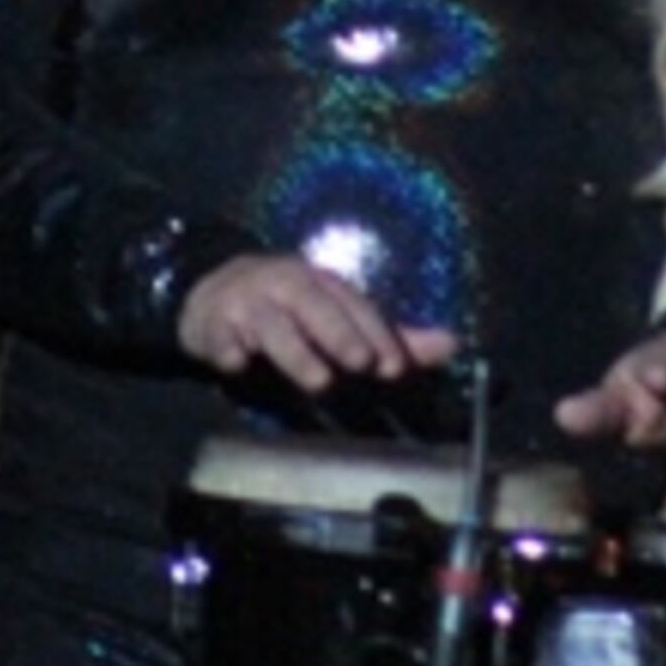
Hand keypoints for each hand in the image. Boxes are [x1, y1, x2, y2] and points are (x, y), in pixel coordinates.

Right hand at [177, 253, 457, 397]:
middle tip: (362, 364)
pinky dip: (229, 350)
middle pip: (315, 306)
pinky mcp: (214, 324)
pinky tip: (238, 365)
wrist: (215, 292)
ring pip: (272, 324)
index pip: (355, 306)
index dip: (376, 335)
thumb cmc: (289, 309)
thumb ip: (389, 337)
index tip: (394, 368)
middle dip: (340, 334)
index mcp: (322, 284)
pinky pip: (221, 337)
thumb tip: (451, 344)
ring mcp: (248, 303)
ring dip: (296, 352)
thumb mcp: (338, 316)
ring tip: (318, 381)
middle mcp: (286, 286)